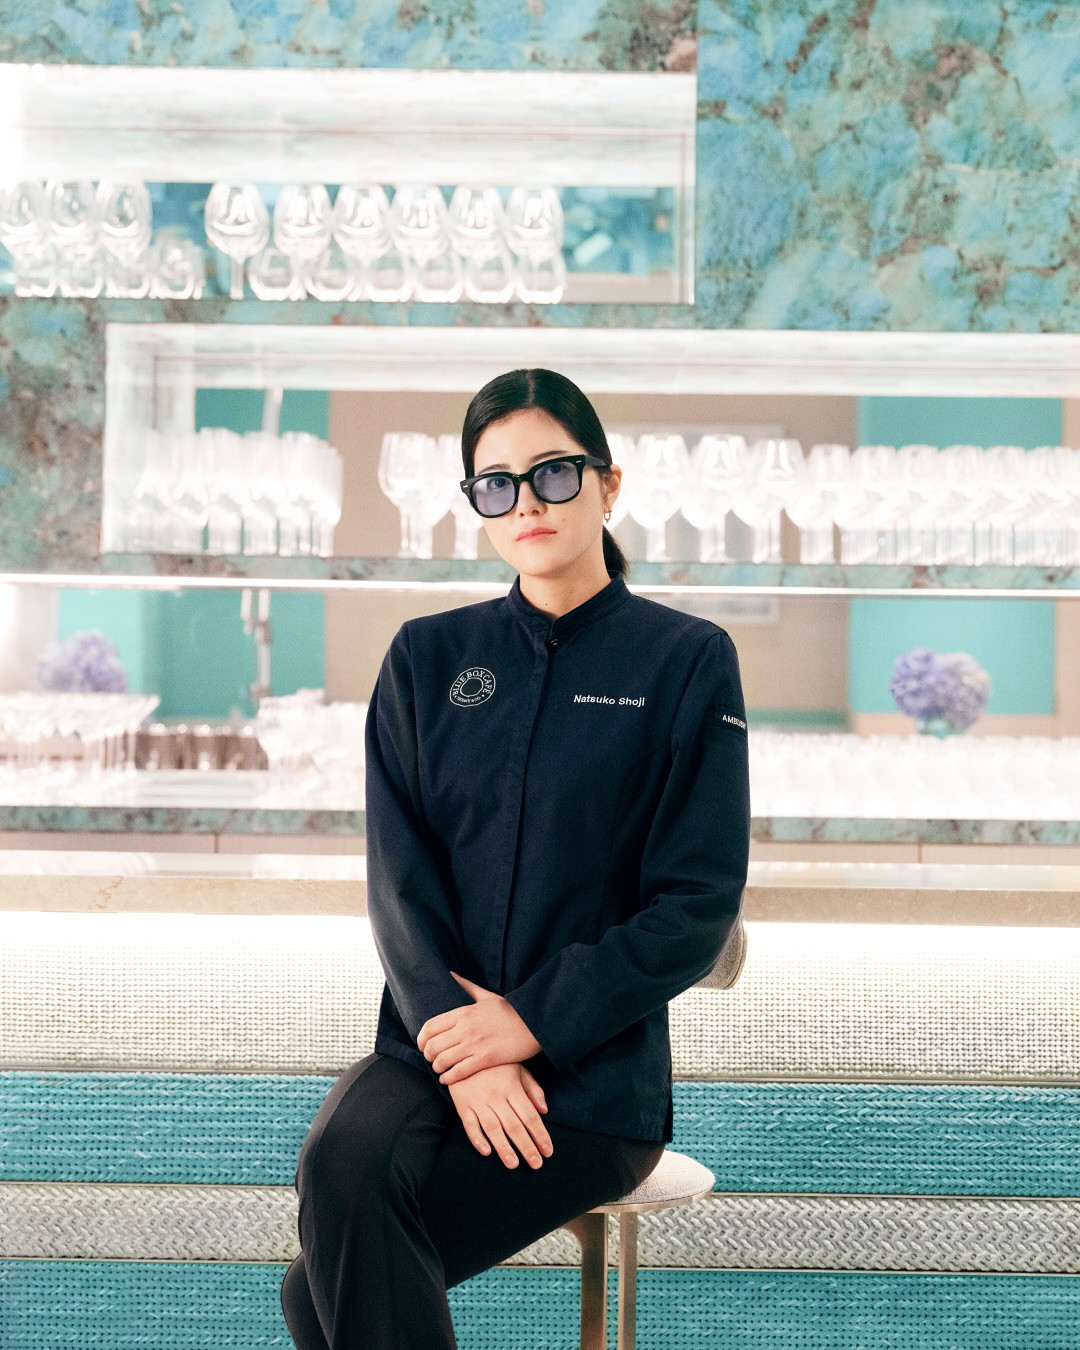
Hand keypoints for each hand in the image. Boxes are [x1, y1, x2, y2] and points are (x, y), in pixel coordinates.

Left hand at [417, 971, 542, 1084]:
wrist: (535, 1023)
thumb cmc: (511, 1010)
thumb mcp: (487, 995)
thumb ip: (466, 986)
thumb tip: (450, 974)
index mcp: (463, 1012)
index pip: (430, 1027)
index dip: (421, 1039)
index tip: (422, 1045)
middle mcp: (465, 1028)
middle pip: (432, 1046)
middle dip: (427, 1055)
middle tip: (431, 1059)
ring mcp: (474, 1044)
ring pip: (442, 1060)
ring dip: (437, 1067)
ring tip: (439, 1069)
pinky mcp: (485, 1059)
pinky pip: (458, 1072)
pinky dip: (448, 1078)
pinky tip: (447, 1079)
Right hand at [447, 1062, 552, 1169]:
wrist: (463, 1054)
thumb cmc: (495, 1065)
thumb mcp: (517, 1069)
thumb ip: (533, 1089)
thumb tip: (544, 1110)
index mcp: (512, 1087)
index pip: (529, 1115)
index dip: (540, 1134)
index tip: (548, 1151)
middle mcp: (496, 1096)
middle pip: (513, 1125)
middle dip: (526, 1147)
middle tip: (536, 1164)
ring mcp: (478, 1102)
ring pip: (492, 1128)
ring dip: (503, 1148)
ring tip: (513, 1165)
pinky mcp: (463, 1106)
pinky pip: (469, 1125)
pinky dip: (477, 1139)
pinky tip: (486, 1152)